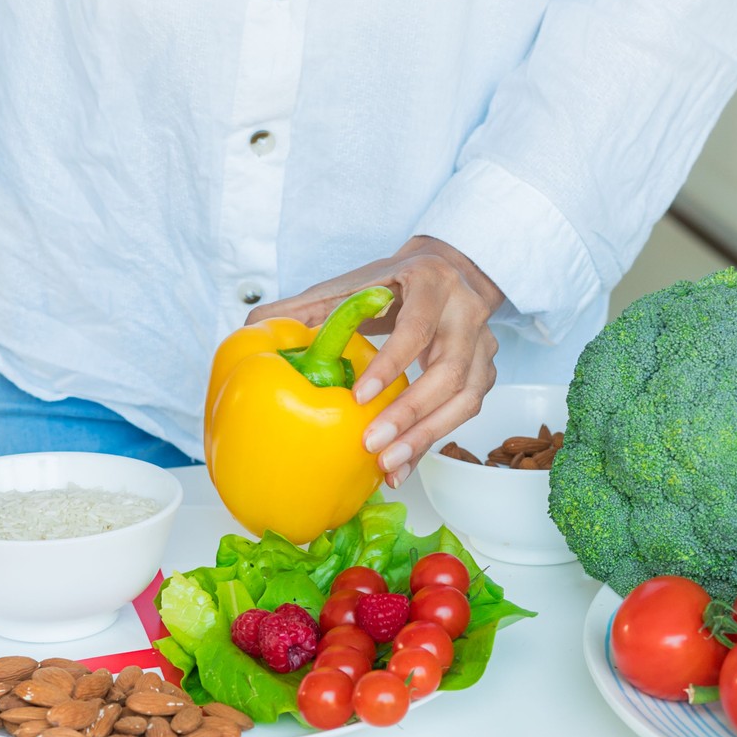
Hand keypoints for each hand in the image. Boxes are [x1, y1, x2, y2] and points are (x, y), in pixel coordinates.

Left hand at [248, 236, 503, 486]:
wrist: (448, 271)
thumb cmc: (396, 281)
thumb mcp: (355, 282)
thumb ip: (307, 305)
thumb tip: (252, 325)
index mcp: (432, 282)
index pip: (417, 326)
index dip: (391, 363)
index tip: (360, 397)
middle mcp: (466, 312)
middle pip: (450, 371)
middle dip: (410, 412)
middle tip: (372, 444)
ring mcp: (483, 344)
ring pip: (466, 398)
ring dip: (426, 436)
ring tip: (388, 465)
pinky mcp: (485, 371)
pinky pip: (464, 413)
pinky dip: (432, 442)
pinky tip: (403, 465)